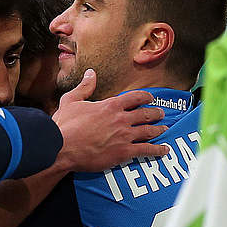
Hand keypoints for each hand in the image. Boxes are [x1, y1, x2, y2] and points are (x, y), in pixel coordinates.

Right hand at [51, 70, 167, 172]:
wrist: (62, 147)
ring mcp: (124, 136)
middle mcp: (121, 119)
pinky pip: (146, 150)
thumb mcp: (71, 100)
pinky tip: (164, 150)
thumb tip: (91, 73)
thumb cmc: (65, 125)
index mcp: (110, 106)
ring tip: (164, 129)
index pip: (134, 98)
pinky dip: (157, 149)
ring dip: (159, 129)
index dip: (145, 97)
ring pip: (149, 131)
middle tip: (161, 114)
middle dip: (155, 113)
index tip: (150, 98)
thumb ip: (84, 87)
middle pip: (145, 114)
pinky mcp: (123, 152)